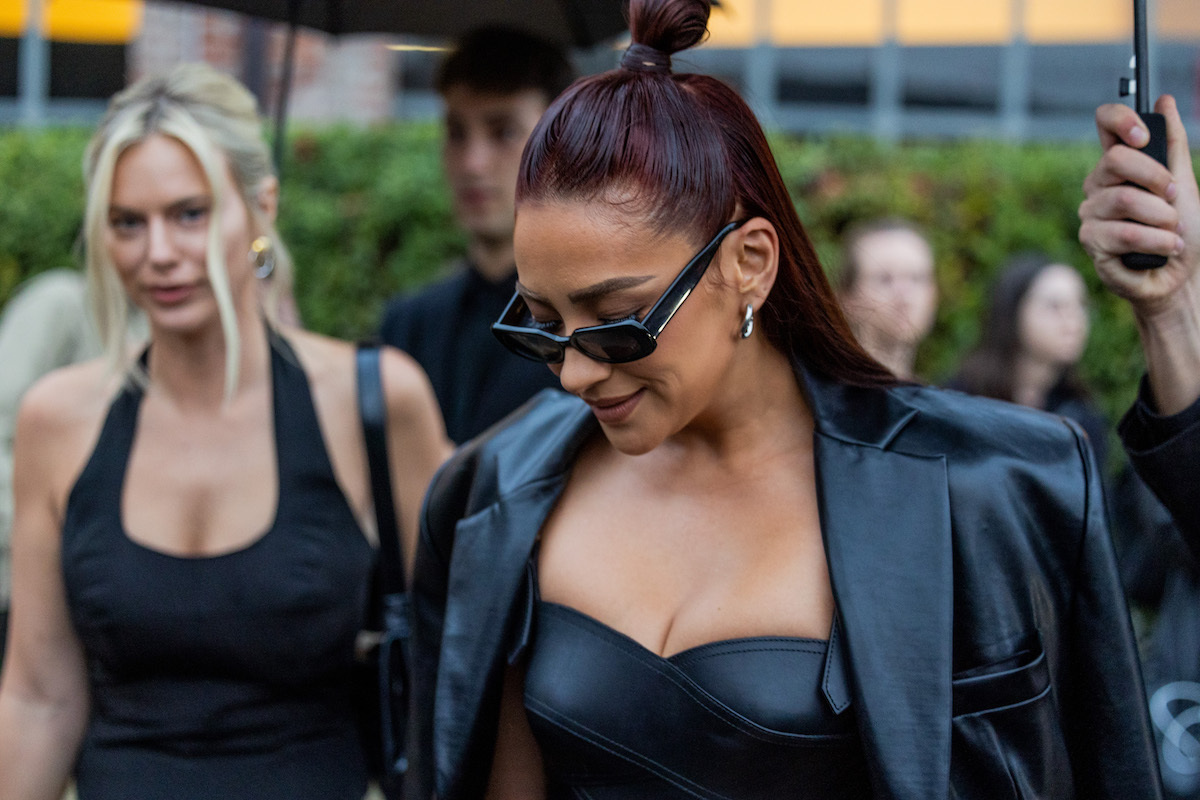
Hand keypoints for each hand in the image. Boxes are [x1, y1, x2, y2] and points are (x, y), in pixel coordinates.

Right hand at [1079, 95, 1198, 321]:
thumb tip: (1164, 102)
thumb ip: (1172, 144)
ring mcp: (1091, 215)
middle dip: (1156, 178)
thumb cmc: (1183, 231)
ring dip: (1163, 218)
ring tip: (1174, 233)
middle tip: (1174, 198)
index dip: (1121, 120)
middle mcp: (1099, 186)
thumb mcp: (1183, 182)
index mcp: (1119, 166)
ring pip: (1123, 200)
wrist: (1184, 275)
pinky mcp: (1092, 243)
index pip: (1105, 124)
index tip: (1144, 136)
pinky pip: (1124, 232)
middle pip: (1115, 160)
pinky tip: (1165, 249)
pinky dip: (1157, 241)